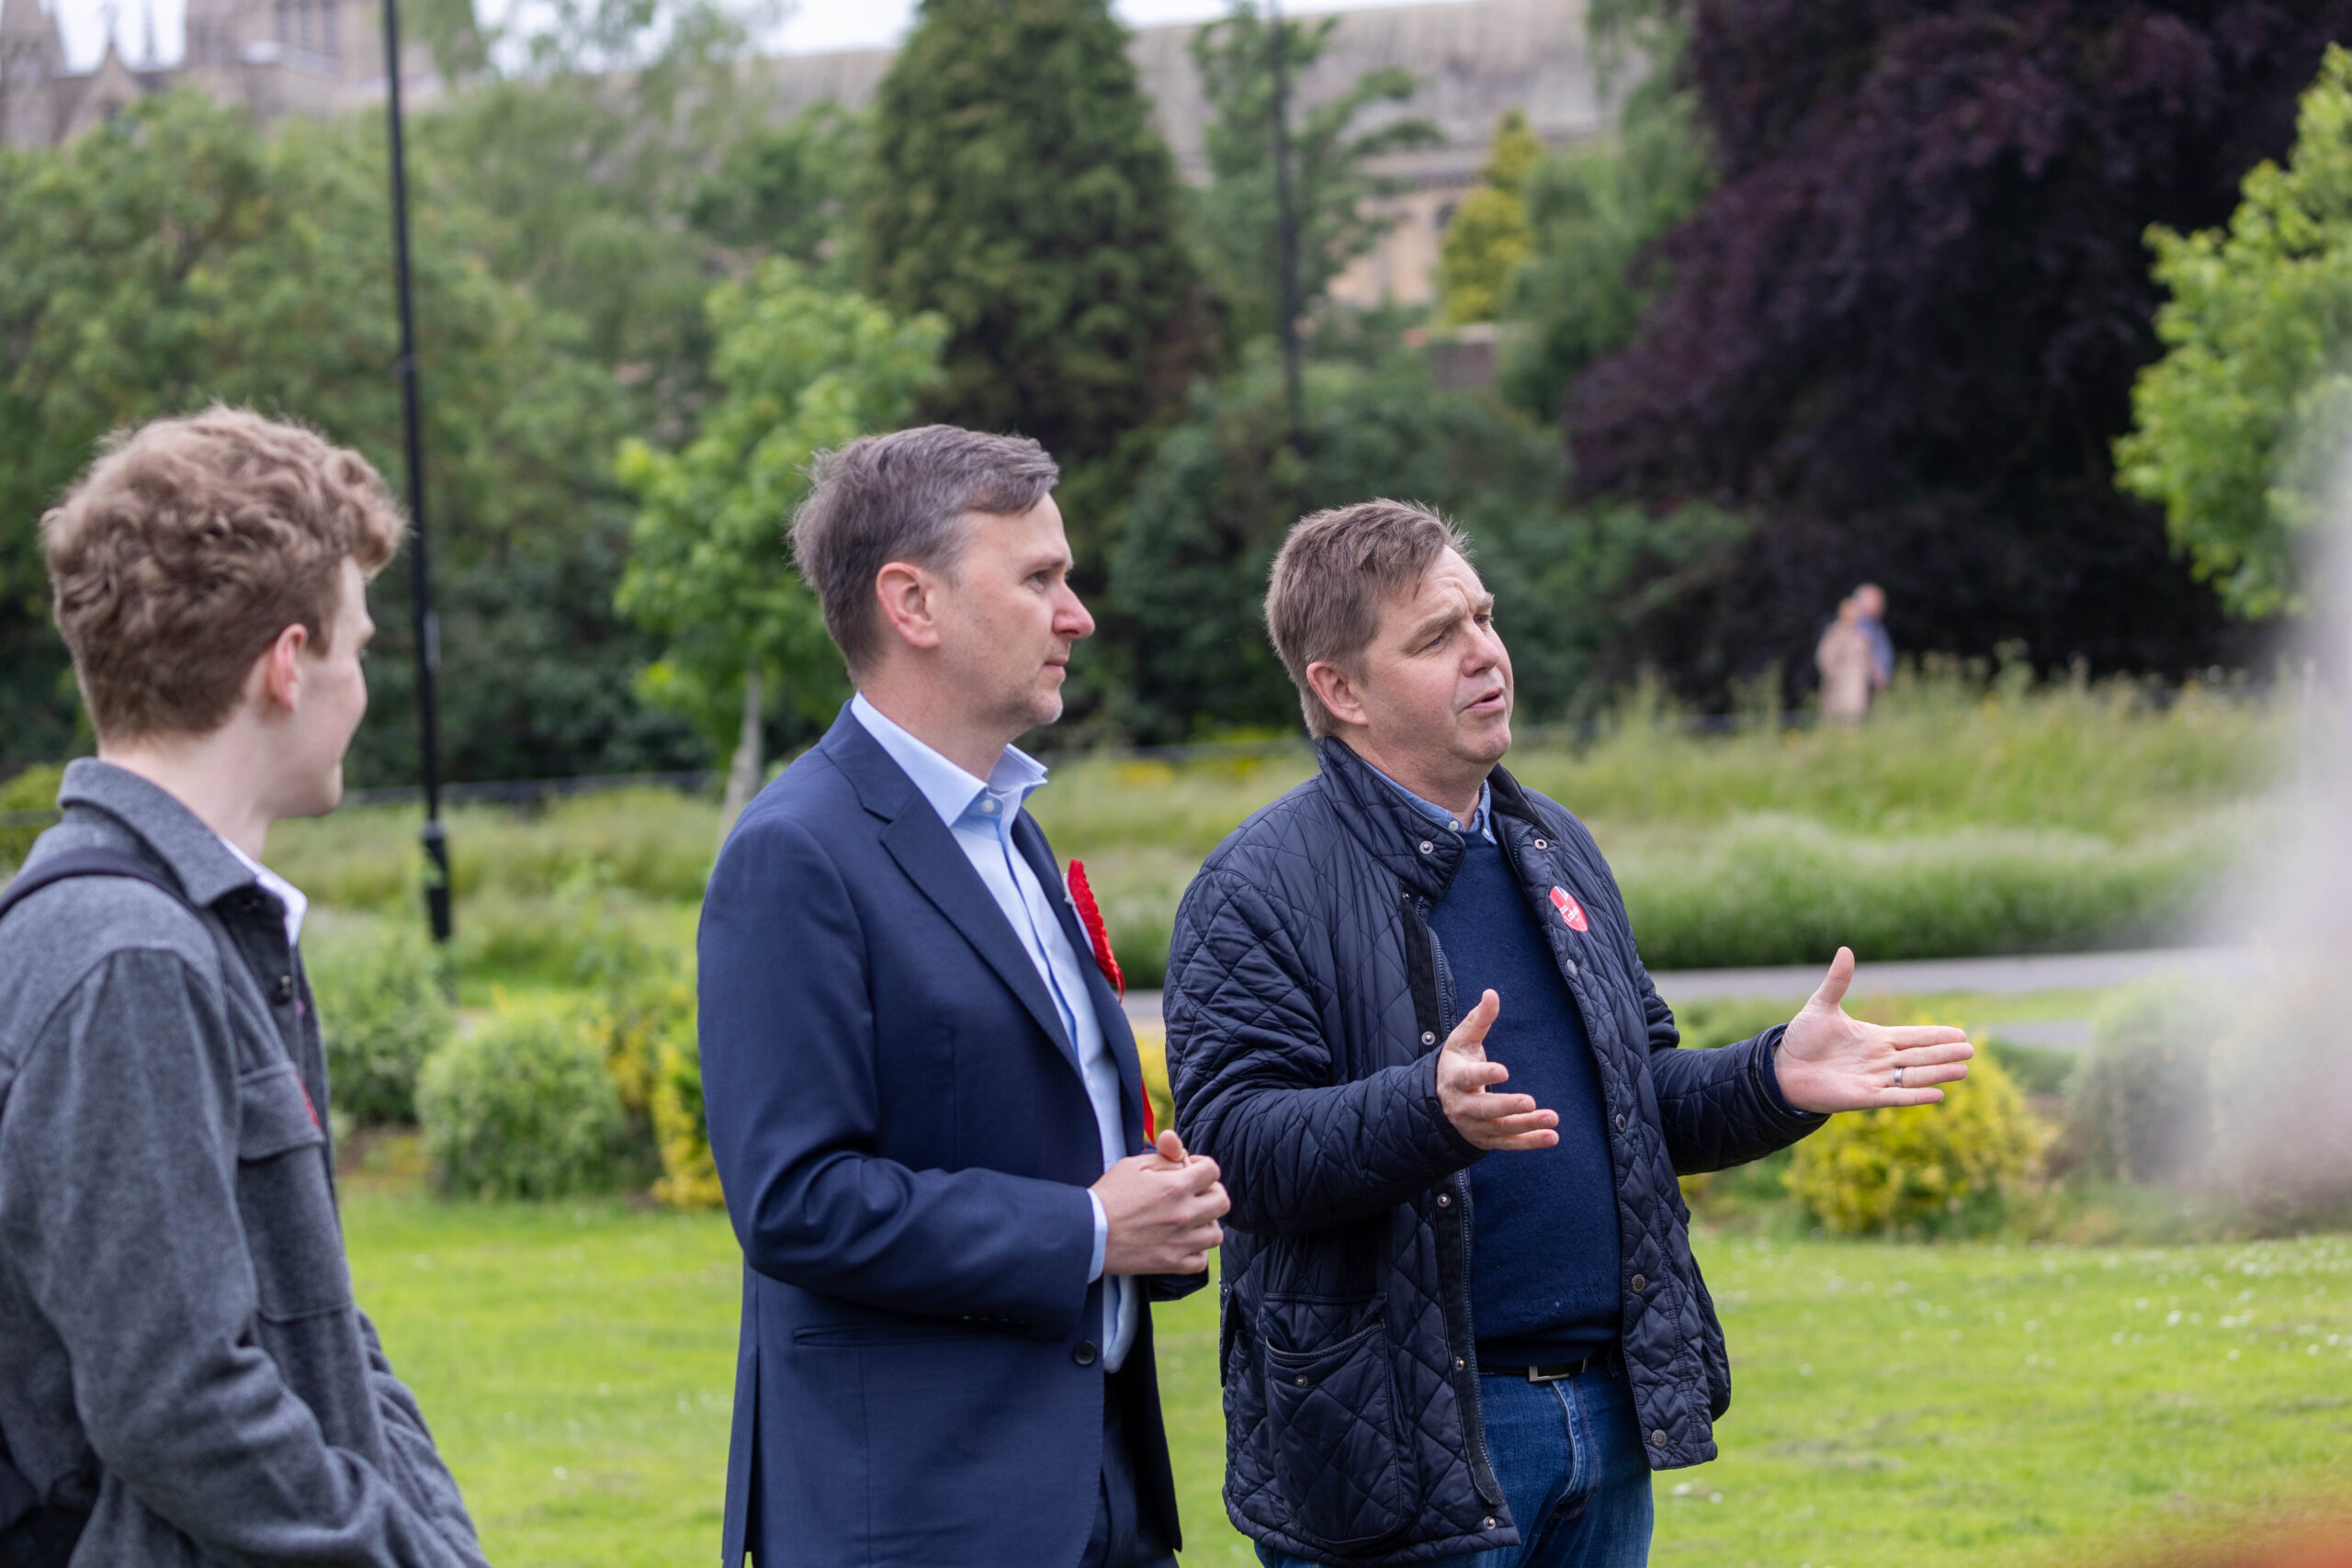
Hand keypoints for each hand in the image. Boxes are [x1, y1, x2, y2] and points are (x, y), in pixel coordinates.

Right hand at [1095, 1129, 1228, 1275]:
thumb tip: (1182, 1151)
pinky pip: (1201, 1261)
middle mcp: (1184, 1214)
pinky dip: (1197, 1252)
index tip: (1190, 1169)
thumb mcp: (1133, 1165)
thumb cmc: (1108, 1195)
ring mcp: (1180, 1242)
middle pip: (1222, 1201)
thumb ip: (1163, 1156)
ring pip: (1216, 1233)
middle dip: (1211, 1192)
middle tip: (1195, 1194)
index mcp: (1175, 1187)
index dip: (1203, 1166)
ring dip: (1207, 1223)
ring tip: (1191, 1220)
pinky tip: (1183, 1242)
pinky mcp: (1171, 1264)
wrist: (1088, 1232)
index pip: (1213, 1170)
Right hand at [1437, 989, 1558, 1150]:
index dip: (1484, 1074)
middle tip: (1529, 1101)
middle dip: (1506, 1106)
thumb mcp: (1462, 1040)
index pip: (1468, 1077)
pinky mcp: (1487, 1140)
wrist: (1439, 1102)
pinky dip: (1531, 1142)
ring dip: (1527, 1126)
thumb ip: (1478, 1019)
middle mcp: (1462, 1106)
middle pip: (1484, 1109)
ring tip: (1552, 1118)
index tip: (1504, 1071)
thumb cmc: (1456, 1063)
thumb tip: (1491, 993)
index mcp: (1454, 1078)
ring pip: (1501, 1128)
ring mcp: (1475, 1126)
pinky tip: (1552, 1137)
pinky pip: (1510, 1144)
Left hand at [1773, 947, 1973, 1113]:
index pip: (1912, 1036)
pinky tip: (1938, 1095)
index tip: (1960, 1033)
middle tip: (1971, 1050)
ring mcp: (1874, 1079)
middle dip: (1944, 1053)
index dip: (1935, 1035)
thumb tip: (1846, 950)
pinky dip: (1916, 1096)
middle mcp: (1879, 1059)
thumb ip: (1837, 981)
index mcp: (1875, 1038)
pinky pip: (1895, 1097)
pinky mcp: (1863, 1097)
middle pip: (1919, 1055)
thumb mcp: (1821, 1006)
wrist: (1782, 1067)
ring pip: (1913, 1076)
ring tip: (1964, 1070)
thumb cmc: (1802, 1038)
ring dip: (1937, 1073)